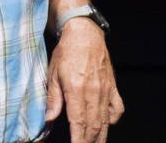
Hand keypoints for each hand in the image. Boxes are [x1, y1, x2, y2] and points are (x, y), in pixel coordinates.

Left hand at [45, 19, 123, 142]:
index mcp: (76, 89)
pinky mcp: (113, 87)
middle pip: (93, 126)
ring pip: (105, 121)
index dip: (78, 139)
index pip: (78, 123)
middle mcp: (94, 92)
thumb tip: (49, 119)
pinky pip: (117, 109)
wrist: (85, 33)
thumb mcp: (53, 74)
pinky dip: (112, 120)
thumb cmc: (67, 52)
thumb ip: (52, 98)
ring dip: (100, 136)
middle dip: (88, 141)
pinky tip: (106, 125)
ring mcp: (106, 91)